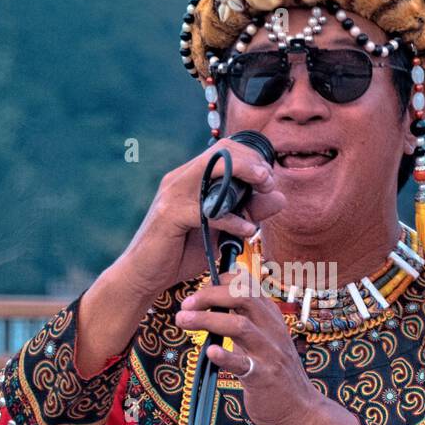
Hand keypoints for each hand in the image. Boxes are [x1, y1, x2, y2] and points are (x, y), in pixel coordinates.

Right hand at [75, 141, 284, 376]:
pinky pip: (208, 209)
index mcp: (191, 177)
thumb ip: (249, 212)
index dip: (252, 158)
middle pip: (222, 151)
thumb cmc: (182, 253)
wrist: (145, 276)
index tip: (269, 180)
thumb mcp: (223, 230)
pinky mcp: (170, 215)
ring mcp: (173, 194)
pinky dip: (232, 217)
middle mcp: (180, 179)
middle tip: (269, 182)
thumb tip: (280, 197)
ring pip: (213, 169)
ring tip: (265, 190)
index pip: (225, 149)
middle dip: (252, 162)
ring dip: (244, 175)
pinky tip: (247, 230)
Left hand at [174, 270, 315, 424]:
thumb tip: (214, 302)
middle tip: (185, 304)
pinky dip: (225, 356)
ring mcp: (269, 353)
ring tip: (183, 320)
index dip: (220, 282)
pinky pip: (243, 364)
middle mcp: (272, 329)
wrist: (300, 408)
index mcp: (271, 317)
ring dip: (207, 320)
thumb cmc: (275, 372)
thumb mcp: (265, 338)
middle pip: (243, 297)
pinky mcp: (263, 377)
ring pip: (240, 326)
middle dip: (210, 295)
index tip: (199, 291)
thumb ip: (245, 320)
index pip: (248, 284)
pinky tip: (210, 351)